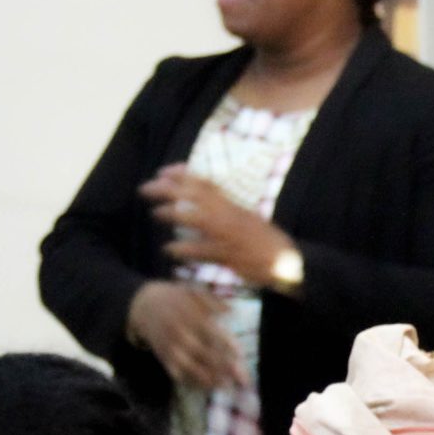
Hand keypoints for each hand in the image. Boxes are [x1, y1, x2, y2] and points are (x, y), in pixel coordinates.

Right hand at [126, 279, 248, 392]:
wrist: (144, 306)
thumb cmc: (176, 298)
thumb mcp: (193, 292)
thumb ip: (213, 301)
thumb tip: (231, 311)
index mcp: (191, 317)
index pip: (213, 334)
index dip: (228, 347)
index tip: (240, 357)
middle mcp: (182, 335)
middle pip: (206, 355)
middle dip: (225, 369)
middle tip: (242, 380)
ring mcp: (172, 349)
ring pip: (193, 369)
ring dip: (212, 380)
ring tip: (228, 387)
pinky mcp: (165, 358)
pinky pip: (180, 375)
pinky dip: (194, 383)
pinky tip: (209, 388)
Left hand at [141, 165, 293, 287]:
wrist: (288, 262)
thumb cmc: (267, 241)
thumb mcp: (247, 216)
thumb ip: (225, 207)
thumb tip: (204, 198)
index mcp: (233, 204)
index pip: (203, 182)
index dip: (180, 174)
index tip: (162, 171)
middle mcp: (228, 215)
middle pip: (193, 195)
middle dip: (167, 189)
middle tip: (145, 188)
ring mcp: (227, 235)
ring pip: (194, 218)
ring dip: (172, 214)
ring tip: (154, 213)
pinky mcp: (227, 256)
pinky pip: (201, 251)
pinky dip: (183, 250)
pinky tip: (169, 250)